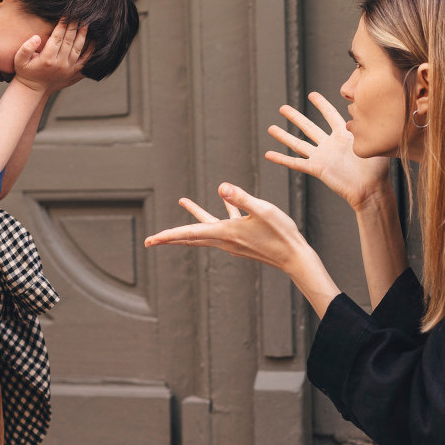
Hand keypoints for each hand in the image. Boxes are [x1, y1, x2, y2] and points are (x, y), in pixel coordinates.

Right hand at [13, 20, 88, 93]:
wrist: (33, 89)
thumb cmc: (25, 72)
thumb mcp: (19, 60)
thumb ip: (26, 48)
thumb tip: (36, 37)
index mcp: (47, 58)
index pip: (57, 37)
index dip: (62, 25)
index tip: (66, 15)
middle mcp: (60, 63)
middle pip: (69, 41)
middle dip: (74, 26)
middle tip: (78, 14)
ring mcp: (68, 68)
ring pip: (78, 48)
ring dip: (82, 35)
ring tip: (85, 23)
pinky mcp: (74, 72)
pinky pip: (85, 60)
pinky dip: (90, 50)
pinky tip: (93, 40)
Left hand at [144, 183, 311, 273]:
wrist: (294, 257)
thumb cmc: (281, 233)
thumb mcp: (263, 210)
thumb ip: (241, 198)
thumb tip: (221, 187)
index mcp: (225, 232)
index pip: (189, 233)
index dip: (168, 235)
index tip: (150, 241)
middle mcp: (225, 239)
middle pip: (190, 237)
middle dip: (170, 237)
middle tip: (150, 241)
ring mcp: (232, 241)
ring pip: (205, 230)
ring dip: (193, 217)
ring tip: (183, 201)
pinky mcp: (241, 240)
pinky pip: (223, 225)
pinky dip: (219, 213)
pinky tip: (224, 199)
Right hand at [266, 92, 391, 210]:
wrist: (371, 189)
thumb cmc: (378, 168)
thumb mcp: (372, 140)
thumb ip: (363, 126)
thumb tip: (351, 114)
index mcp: (344, 135)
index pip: (330, 115)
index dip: (321, 104)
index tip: (312, 95)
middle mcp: (330, 145)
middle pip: (308, 127)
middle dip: (295, 117)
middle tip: (282, 108)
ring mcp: (322, 157)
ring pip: (298, 144)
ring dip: (284, 136)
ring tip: (271, 128)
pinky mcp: (317, 169)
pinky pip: (296, 163)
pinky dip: (282, 159)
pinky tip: (269, 154)